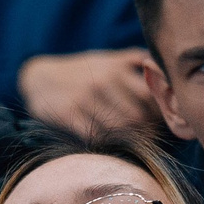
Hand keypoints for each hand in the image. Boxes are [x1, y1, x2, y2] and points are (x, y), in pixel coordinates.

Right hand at [18, 50, 160, 132]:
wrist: (38, 76)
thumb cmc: (80, 70)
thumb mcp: (107, 58)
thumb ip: (135, 62)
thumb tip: (164, 72)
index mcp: (116, 68)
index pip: (149, 96)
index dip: (158, 113)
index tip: (158, 123)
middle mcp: (102, 81)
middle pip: (138, 115)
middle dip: (146, 131)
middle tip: (149, 140)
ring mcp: (85, 98)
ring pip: (120, 128)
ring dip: (129, 140)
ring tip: (133, 145)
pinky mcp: (68, 115)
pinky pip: (96, 135)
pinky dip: (107, 143)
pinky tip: (110, 145)